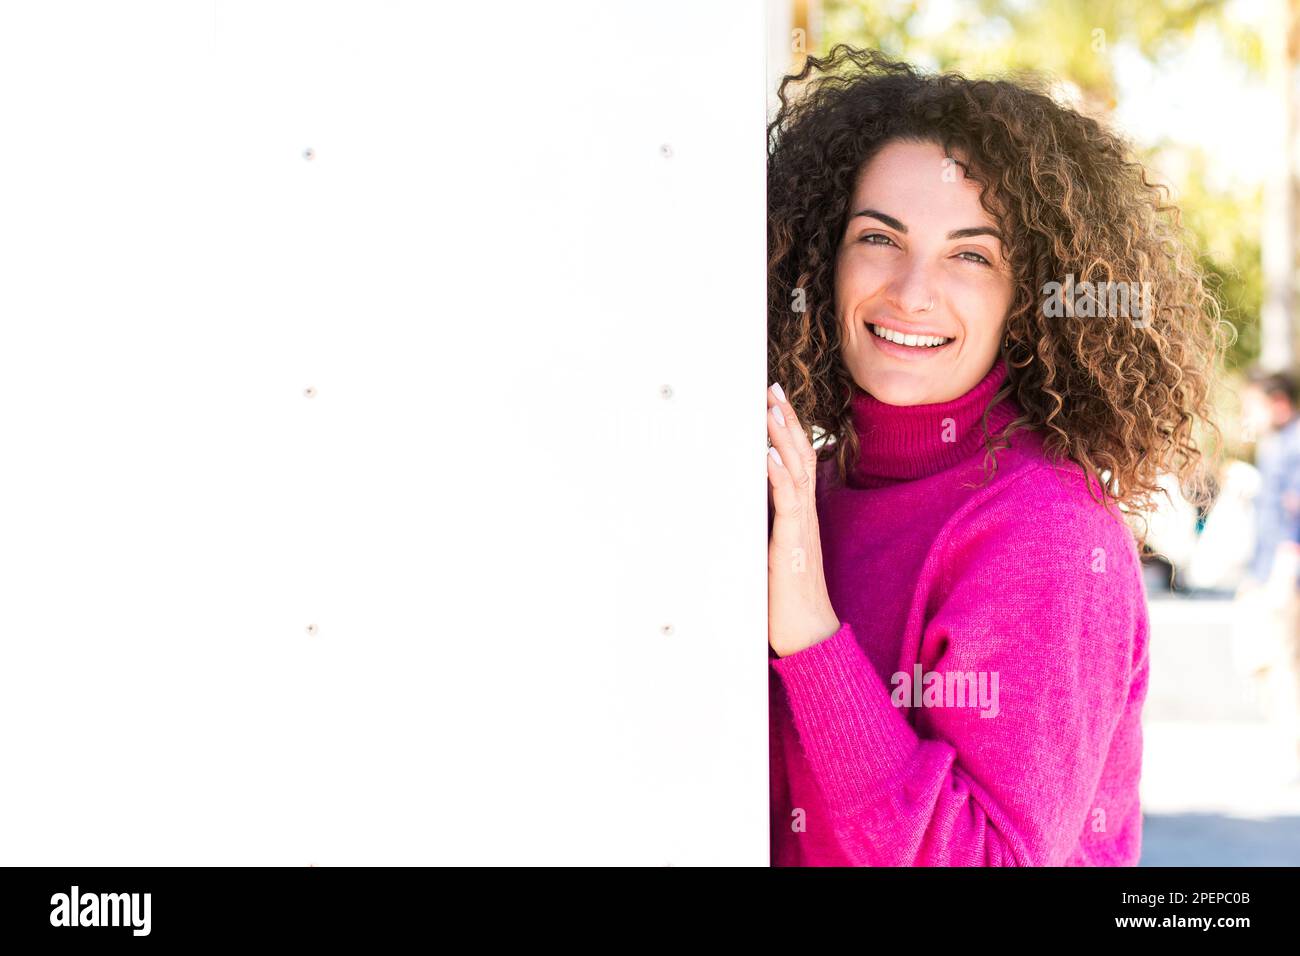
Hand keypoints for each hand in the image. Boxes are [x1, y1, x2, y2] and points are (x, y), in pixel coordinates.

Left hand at [767, 382, 840, 657]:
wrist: (809, 635)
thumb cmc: (787, 600)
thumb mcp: (768, 556)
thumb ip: (760, 531)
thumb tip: (739, 513)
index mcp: (799, 516)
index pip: (798, 463)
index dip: (789, 431)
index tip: (775, 403)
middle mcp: (804, 515)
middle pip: (799, 456)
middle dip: (785, 420)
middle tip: (772, 388)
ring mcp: (801, 526)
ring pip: (795, 470)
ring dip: (780, 436)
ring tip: (769, 407)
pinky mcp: (792, 542)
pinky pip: (788, 500)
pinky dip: (776, 473)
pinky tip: (765, 453)